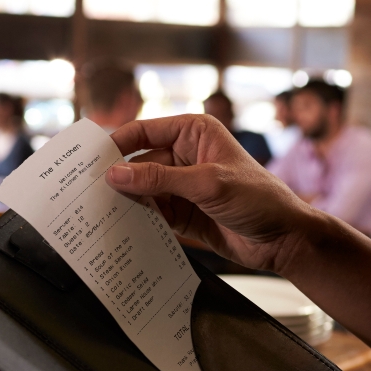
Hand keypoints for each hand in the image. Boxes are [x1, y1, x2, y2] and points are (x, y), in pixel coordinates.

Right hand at [107, 115, 317, 273]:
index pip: (144, 131)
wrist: (284, 239)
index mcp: (194, 132)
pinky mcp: (183, 212)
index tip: (89, 160)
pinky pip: (152, 212)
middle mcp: (186, 154)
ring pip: (142, 189)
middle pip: (138, 162)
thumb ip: (160, 178)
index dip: (116, 144)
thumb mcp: (208, 184)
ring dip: (125, 200)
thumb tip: (116, 174)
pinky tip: (120, 226)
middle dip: (117, 177)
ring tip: (96, 211)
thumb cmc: (260, 199)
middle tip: (86, 191)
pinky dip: (138, 219)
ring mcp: (183, 185)